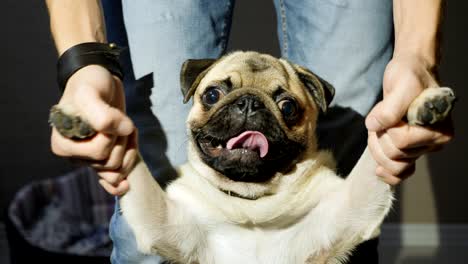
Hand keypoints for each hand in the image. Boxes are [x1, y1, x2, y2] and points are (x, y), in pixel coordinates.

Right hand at [51, 65, 134, 194]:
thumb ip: (103, 115)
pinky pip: (109, 182)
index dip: (113, 135)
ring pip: (116, 170)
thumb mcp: (91, 93)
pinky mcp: (102, 160)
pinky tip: (125, 186)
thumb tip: (124, 130)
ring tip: (127, 130)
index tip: (115, 116)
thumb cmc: (90, 85)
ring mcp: (88, 159)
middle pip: (110, 163)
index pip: (99, 151)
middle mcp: (73, 155)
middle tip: (124, 122)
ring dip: (129, 150)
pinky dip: (118, 184)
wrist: (98, 82)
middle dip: (124, 143)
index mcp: (63, 143)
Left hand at [365, 54, 452, 184]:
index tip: (387, 108)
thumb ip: (390, 109)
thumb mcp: (400, 86)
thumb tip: (374, 125)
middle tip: (381, 116)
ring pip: (393, 164)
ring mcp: (422, 148)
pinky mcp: (410, 151)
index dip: (386, 126)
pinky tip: (378, 170)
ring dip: (378, 147)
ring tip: (379, 128)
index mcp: (438, 128)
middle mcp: (434, 142)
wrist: (409, 72)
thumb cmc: (408, 76)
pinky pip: (401, 173)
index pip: (401, 141)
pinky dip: (389, 174)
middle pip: (395, 155)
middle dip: (379, 136)